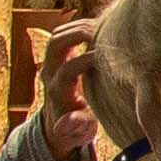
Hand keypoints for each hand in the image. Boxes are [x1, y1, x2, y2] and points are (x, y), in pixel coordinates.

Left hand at [39, 20, 99, 160]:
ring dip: (79, 27)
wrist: (59, 127)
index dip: (88, 60)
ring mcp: (51, 64)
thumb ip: (76, 127)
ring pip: (58, 35)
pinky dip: (79, 28)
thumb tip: (70, 121)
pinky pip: (64, 34)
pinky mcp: (58, 58)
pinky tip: (100, 30)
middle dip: (79, 34)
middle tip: (104, 31)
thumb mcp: (79, 133)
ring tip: (104, 27)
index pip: (68, 69)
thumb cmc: (75, 129)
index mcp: (57, 92)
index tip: (110, 58)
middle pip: (56, 44)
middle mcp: (50, 74)